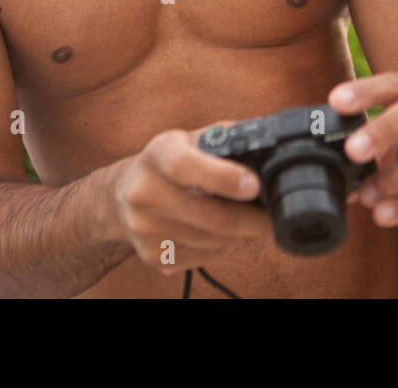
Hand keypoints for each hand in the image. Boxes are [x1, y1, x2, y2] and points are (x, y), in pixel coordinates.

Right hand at [109, 123, 272, 276]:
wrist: (124, 194)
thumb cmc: (170, 163)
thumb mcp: (190, 140)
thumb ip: (224, 140)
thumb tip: (266, 148)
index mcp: (158, 154)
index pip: (185, 166)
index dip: (223, 177)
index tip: (254, 186)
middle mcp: (144, 192)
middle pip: (212, 217)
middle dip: (252, 220)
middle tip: (272, 217)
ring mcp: (145, 228)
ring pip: (214, 240)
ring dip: (234, 232)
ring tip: (227, 214)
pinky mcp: (152, 256)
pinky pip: (205, 257)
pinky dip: (218, 246)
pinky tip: (207, 229)